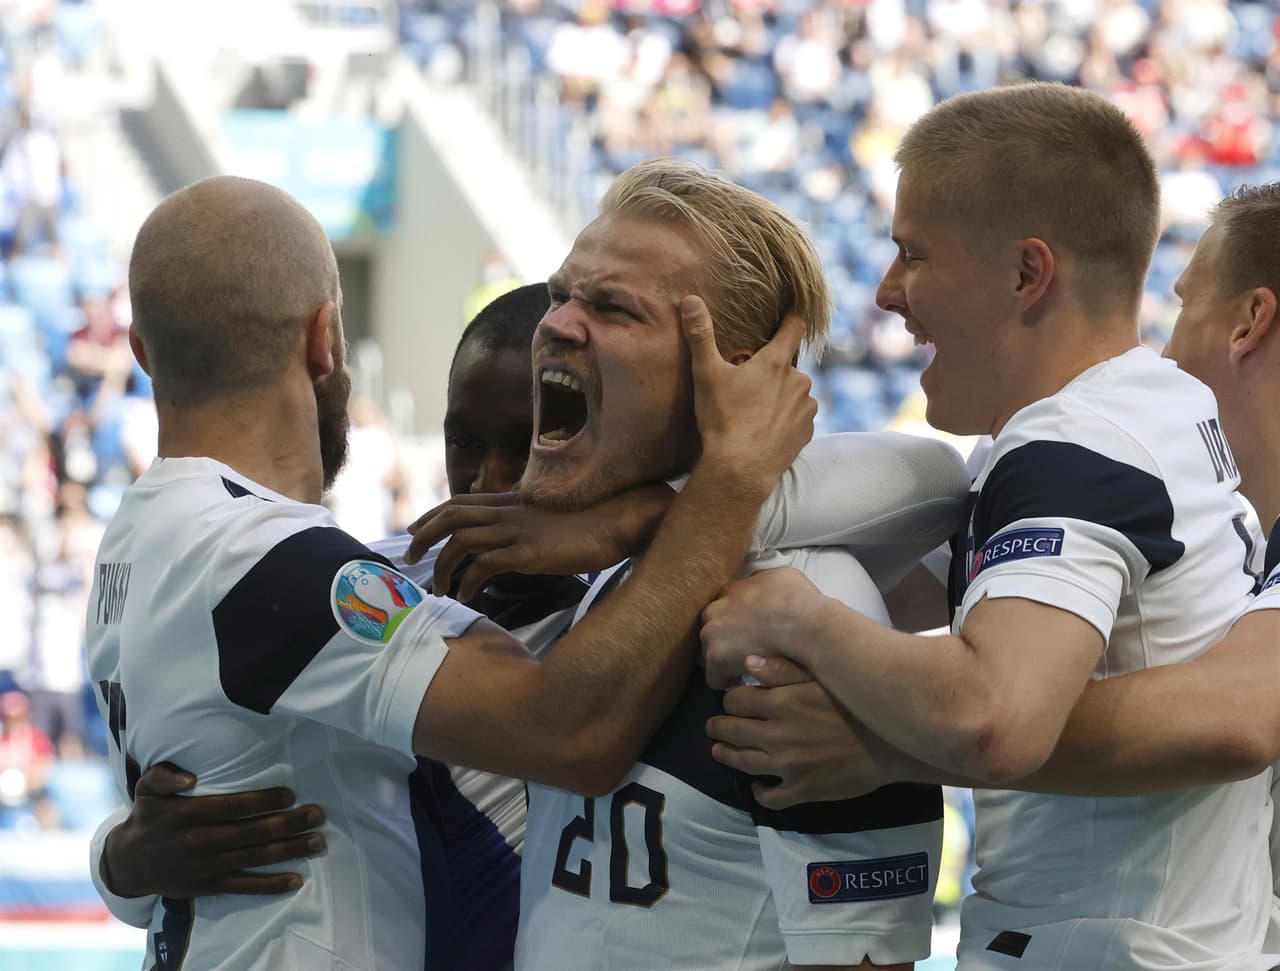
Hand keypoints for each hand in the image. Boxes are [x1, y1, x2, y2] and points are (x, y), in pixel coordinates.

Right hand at [103, 764, 325, 898]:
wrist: (128, 863)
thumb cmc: (147, 817)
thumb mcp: (146, 789)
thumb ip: (164, 776)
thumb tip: (191, 778)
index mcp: (186, 815)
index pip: (233, 807)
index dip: (263, 801)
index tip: (290, 796)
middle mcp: (198, 842)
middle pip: (251, 832)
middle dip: (288, 823)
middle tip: (318, 815)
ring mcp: (205, 867)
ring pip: (254, 858)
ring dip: (289, 850)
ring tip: (317, 841)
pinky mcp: (208, 886)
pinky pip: (243, 886)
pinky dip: (271, 884)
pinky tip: (296, 879)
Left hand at [405, 486, 672, 599]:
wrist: (620, 520)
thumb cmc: (591, 522)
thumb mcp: (549, 519)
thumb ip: (525, 525)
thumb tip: (510, 544)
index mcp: (512, 502)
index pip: (459, 502)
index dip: (432, 516)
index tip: (415, 531)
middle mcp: (509, 512)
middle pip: (450, 516)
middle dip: (423, 536)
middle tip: (409, 558)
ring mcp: (517, 530)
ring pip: (461, 541)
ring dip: (443, 566)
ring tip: (438, 589)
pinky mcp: (528, 552)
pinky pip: (485, 566)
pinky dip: (470, 582)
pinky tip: (468, 597)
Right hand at [681, 297, 814, 494]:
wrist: (740, 469)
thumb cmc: (723, 419)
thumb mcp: (706, 374)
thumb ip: (700, 335)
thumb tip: (690, 300)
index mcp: (776, 362)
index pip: (794, 327)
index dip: (792, 318)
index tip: (792, 313)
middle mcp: (799, 381)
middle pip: (788, 366)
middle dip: (773, 371)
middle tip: (748, 385)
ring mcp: (806, 408)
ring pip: (795, 393)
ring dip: (781, 397)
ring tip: (755, 412)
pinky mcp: (807, 432)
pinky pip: (799, 418)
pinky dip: (786, 420)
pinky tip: (766, 430)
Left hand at [700, 567, 825, 688]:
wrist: (802, 624)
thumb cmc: (799, 601)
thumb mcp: (782, 575)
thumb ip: (763, 581)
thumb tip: (762, 584)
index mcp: (731, 590)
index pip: (725, 605)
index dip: (737, 619)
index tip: (749, 628)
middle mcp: (716, 608)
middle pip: (713, 626)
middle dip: (726, 636)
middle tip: (747, 647)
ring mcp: (713, 633)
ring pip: (711, 649)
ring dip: (725, 656)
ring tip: (745, 665)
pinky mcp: (716, 657)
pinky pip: (714, 676)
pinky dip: (726, 680)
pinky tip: (741, 680)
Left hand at [705, 658, 900, 808]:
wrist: (891, 744)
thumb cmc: (857, 704)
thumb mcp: (821, 676)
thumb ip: (783, 668)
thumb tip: (747, 662)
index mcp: (780, 704)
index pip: (734, 701)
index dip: (729, 700)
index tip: (730, 701)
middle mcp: (776, 736)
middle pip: (731, 732)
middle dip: (717, 727)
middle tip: (713, 727)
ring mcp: (787, 767)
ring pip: (742, 763)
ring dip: (727, 755)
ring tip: (720, 751)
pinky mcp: (801, 791)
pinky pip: (768, 797)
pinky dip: (758, 792)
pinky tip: (758, 785)